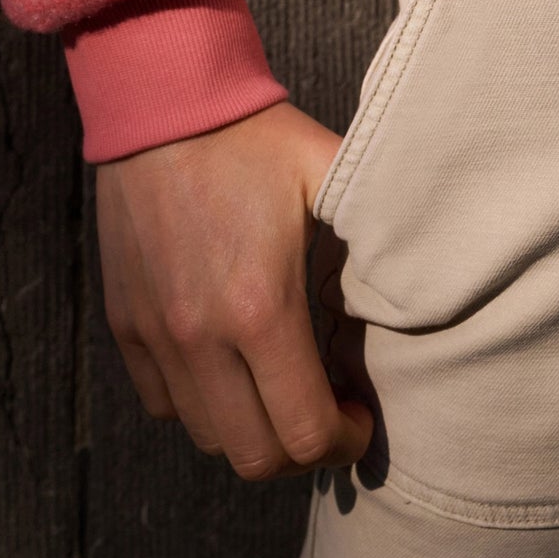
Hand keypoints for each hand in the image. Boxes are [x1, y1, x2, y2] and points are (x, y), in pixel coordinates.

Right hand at [95, 99, 373, 479]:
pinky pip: (162, 402)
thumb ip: (379, 231)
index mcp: (261, 307)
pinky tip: (229, 366)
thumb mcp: (330, 173)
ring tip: (280, 391)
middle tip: (326, 416)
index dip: (343, 443)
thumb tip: (433, 272)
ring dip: (249, 430)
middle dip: (301, 451)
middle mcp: (200, 336)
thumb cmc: (255, 136)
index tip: (360, 420)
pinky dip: (198, 403)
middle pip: (254, 456)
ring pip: (206, 437)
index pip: (303, 431)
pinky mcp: (125, 323)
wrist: (163, 101)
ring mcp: (156, 335)